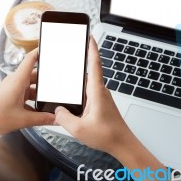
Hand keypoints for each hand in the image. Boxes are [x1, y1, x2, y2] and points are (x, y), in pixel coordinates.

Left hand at [0, 48, 54, 134]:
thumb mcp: (23, 120)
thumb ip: (42, 119)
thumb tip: (55, 118)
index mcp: (17, 81)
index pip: (30, 59)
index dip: (40, 52)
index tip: (50, 48)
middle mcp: (14, 82)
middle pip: (34, 75)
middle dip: (45, 81)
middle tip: (56, 86)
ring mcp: (11, 89)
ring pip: (30, 87)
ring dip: (38, 94)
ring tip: (48, 103)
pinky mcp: (9, 96)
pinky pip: (25, 95)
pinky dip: (32, 102)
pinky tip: (38, 111)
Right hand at [54, 37, 136, 156]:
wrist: (123, 144)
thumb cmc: (108, 135)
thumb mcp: (79, 129)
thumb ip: (63, 118)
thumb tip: (57, 110)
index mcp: (96, 92)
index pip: (94, 64)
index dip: (91, 48)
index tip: (88, 36)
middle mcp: (100, 92)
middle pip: (87, 73)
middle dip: (77, 64)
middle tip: (66, 57)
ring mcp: (101, 98)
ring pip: (86, 85)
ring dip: (76, 84)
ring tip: (63, 83)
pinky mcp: (100, 105)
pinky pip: (87, 95)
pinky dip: (79, 94)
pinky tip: (71, 102)